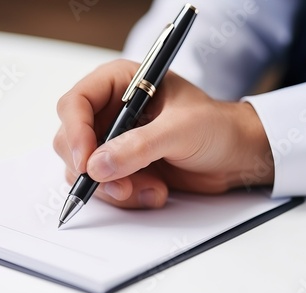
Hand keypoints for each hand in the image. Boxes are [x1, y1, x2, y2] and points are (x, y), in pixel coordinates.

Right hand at [53, 59, 273, 208]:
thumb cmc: (217, 127)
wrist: (235, 156)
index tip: (86, 162)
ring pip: (84, 170)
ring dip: (113, 187)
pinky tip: (154, 191)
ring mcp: (113, 142)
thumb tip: (98, 165)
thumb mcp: (181, 130)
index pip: (76, 104)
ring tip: (151, 187)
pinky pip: (103, 188)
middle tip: (121, 185)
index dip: (75, 133)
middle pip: (70, 140)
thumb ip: (139, 146)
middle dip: (93, 168)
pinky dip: (126, 196)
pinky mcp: (121, 167)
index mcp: (120, 83)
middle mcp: (111, 111)